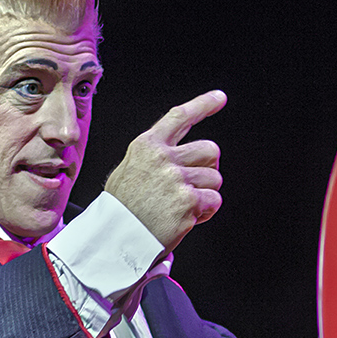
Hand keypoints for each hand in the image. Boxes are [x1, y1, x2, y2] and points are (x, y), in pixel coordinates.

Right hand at [105, 91, 227, 250]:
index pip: (180, 116)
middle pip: (210, 150)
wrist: (116, 239)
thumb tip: (179, 154)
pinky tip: (187, 218)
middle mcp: (163, 158)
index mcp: (147, 146)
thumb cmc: (122, 209)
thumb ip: (153, 158)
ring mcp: (176, 179)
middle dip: (209, 167)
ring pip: (214, 178)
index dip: (203, 104)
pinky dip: (206, 211)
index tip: (220, 97)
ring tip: (183, 207)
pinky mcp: (188, 201)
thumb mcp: (128, 170)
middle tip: (195, 184)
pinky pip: (214, 200)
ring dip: (205, 194)